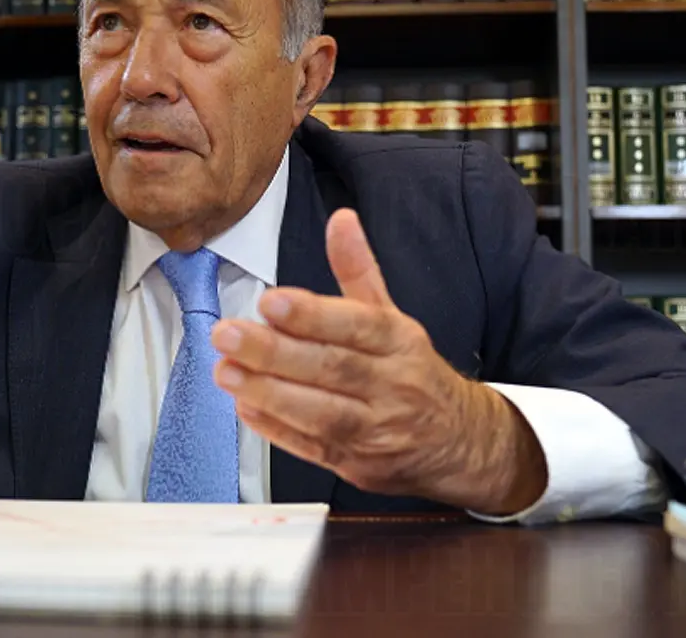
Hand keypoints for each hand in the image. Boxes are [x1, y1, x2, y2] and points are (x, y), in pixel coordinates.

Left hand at [209, 209, 546, 515]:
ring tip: (226, 371)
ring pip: (322, 413)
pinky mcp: (359, 464)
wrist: (460, 443)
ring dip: (268, 393)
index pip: (358, 325)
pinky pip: (314, 449)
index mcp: (399, 342)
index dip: (313, 314)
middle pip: (333, 369)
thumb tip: (341, 220)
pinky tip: (245, 409)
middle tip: (228, 334)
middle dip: (275, 352)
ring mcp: (377, 429)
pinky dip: (277, 431)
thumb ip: (358, 270)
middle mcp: (391, 385)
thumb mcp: (392, 316)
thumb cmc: (412, 372)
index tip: (271, 301)